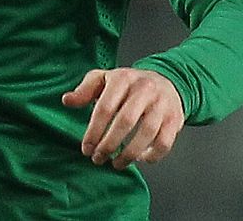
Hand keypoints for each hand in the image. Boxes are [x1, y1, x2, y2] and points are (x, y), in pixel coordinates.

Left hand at [62, 67, 185, 167]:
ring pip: (146, 133)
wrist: (166, 81)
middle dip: (109, 145)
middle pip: (125, 121)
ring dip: (128, 154)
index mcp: (123, 78)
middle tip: (98, 159)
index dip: (94, 131)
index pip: (105, 107)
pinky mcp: (175, 118)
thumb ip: (85, 90)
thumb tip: (67, 101)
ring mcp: (162, 104)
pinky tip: (140, 159)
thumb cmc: (129, 84)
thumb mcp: (104, 79)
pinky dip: (152, 155)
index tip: (86, 148)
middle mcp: (145, 89)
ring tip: (116, 164)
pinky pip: (165, 142)